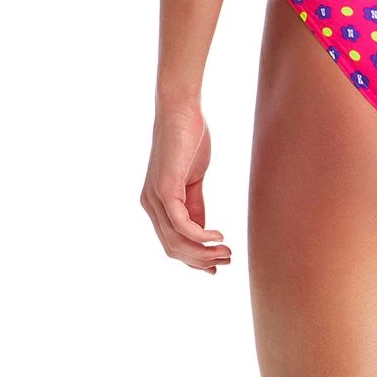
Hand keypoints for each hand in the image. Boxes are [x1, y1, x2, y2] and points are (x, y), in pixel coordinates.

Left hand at [140, 101, 231, 273]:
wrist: (180, 110)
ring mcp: (154, 199)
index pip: (171, 243)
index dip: (194, 259)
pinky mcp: (165, 190)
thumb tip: (204, 233)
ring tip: (226, 253)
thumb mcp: (194, 180)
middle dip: (201, 260)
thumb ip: (196, 206)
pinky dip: (200, 236)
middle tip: (227, 261)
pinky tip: (218, 236)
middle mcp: (149, 205)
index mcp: (155, 204)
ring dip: (203, 252)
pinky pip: (182, 224)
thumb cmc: (188, 140)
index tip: (217, 266)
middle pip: (172, 248)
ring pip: (176, 241)